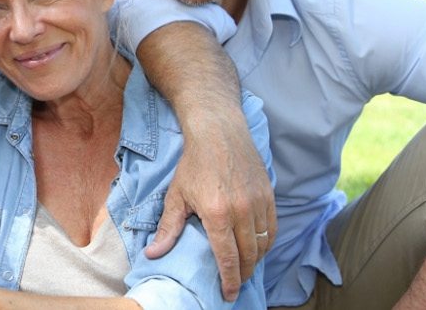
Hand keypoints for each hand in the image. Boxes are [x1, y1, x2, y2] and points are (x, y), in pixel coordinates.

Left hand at [144, 123, 273, 301]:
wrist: (219, 133)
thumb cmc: (194, 164)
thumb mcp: (176, 196)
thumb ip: (168, 229)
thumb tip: (152, 254)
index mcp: (217, 214)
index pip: (227, 258)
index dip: (230, 280)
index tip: (229, 294)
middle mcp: (241, 211)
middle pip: (249, 255)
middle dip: (244, 274)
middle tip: (236, 284)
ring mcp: (258, 202)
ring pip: (264, 243)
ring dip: (256, 260)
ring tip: (246, 268)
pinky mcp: (269, 194)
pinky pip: (273, 227)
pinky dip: (267, 242)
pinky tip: (257, 247)